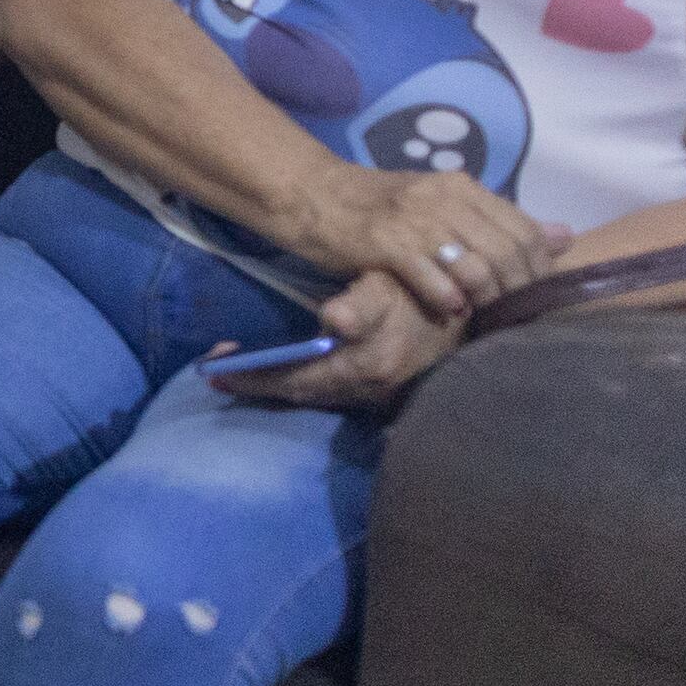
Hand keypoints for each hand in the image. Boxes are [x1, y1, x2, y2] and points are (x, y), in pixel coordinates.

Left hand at [216, 270, 460, 407]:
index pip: (296, 379)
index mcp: (365, 365)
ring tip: (236, 372)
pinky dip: (301, 383)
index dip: (255, 376)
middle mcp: (366, 389)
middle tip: (217, 373)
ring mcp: (373, 396)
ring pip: (313, 395)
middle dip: (256, 382)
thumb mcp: (389, 288)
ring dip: (275, 384)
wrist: (469, 312)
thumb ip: (362, 306)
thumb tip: (336, 320)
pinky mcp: (380, 396)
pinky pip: (330, 393)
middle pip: (299, 392)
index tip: (215, 368)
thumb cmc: (419, 291)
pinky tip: (278, 373)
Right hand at [280, 165, 565, 325]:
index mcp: (463, 186)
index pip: (524, 229)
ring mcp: (415, 219)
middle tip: (512, 316)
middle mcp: (445, 198)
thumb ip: (499, 222)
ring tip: (483, 316)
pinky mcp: (385, 242)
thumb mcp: (442, 205)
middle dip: (515, 291)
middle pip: (506, 251)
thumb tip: (565, 237)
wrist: (312, 193)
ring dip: (485, 298)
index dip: (537, 269)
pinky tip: (449, 309)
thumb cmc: (378, 206)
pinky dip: (447, 298)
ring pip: (475, 266)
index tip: (533, 296)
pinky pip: (432, 277)